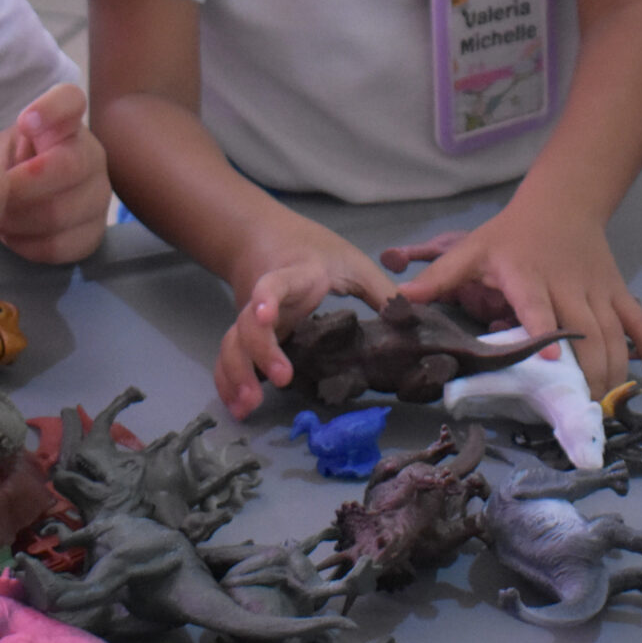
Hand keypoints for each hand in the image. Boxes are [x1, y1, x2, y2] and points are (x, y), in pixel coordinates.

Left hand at [0, 85, 110, 265]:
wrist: (31, 200)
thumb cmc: (12, 169)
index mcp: (65, 125)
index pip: (71, 101)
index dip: (51, 109)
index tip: (25, 122)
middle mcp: (92, 154)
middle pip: (68, 166)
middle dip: (20, 189)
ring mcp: (100, 194)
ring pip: (61, 213)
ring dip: (18, 222)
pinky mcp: (95, 232)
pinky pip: (62, 245)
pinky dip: (28, 246)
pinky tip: (14, 237)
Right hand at [216, 220, 395, 419]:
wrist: (264, 236)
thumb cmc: (315, 250)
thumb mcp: (354, 262)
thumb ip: (382, 291)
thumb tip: (414, 321)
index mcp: (295, 277)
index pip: (275, 284)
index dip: (267, 299)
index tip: (266, 317)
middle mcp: (264, 299)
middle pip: (246, 324)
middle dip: (258, 352)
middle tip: (280, 380)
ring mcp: (251, 318)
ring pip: (231, 344)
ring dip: (236, 375)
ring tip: (247, 407)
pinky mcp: (245, 334)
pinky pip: (228, 356)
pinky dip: (227, 381)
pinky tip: (237, 406)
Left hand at [393, 199, 641, 396]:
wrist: (562, 202)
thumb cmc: (510, 234)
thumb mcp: (471, 250)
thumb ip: (438, 277)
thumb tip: (398, 302)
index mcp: (528, 275)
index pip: (536, 306)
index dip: (543, 332)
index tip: (548, 360)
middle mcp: (567, 284)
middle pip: (584, 332)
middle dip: (585, 373)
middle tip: (580, 411)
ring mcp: (598, 290)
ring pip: (614, 334)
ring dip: (613, 372)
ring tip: (605, 407)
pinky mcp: (618, 292)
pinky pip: (640, 322)